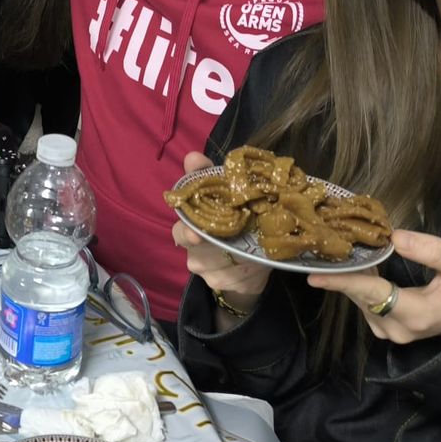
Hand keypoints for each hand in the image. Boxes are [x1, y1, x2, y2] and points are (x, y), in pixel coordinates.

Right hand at [173, 151, 271, 312]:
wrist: (242, 264)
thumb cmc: (228, 223)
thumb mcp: (219, 197)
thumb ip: (206, 176)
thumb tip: (192, 156)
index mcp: (188, 230)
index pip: (181, 231)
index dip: (187, 232)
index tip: (196, 235)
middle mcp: (194, 255)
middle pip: (204, 251)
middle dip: (223, 242)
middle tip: (240, 236)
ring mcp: (209, 273)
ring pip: (225, 264)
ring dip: (242, 254)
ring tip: (258, 243)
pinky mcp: (226, 286)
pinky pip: (239, 277)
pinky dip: (252, 268)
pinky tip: (259, 260)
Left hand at [306, 229, 440, 342]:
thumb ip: (433, 250)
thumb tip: (395, 238)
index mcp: (416, 314)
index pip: (372, 294)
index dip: (343, 282)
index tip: (314, 276)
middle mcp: (396, 328)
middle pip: (360, 294)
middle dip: (343, 270)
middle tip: (326, 242)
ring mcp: (387, 330)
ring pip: (359, 298)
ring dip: (349, 275)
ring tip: (338, 248)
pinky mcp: (383, 327)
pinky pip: (364, 301)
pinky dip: (358, 282)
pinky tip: (355, 263)